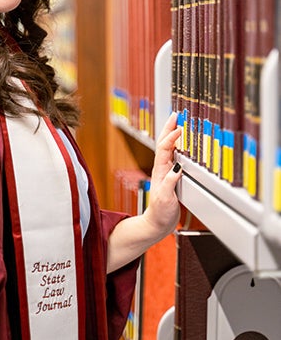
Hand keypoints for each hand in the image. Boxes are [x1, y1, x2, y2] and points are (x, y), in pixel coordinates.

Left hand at [106, 112, 182, 272]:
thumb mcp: (166, 199)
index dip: (172, 137)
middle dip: (169, 128)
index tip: (180, 127)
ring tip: (178, 123)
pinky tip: (182, 145)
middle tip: (175, 114)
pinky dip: (177, 147)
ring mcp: (165, 172)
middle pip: (164, 144)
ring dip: (172, 135)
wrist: (157, 225)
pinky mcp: (171, 178)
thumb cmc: (160, 214)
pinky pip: (173, 157)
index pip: (165, 149)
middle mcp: (161, 169)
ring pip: (168, 148)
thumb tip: (177, 167)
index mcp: (160, 171)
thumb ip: (170, 183)